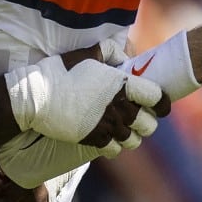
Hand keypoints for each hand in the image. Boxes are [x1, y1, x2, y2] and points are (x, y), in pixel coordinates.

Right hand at [6, 42, 168, 156]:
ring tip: (125, 128)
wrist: (38, 96)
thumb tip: (124, 57)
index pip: (157, 98)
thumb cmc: (61, 71)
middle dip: (147, 121)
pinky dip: (116, 145)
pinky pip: (116, 150)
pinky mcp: (94, 139)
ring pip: (134, 140)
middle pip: (149, 124)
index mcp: (122, 84)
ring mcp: (107, 126)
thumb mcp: (87, 53)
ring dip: (132, 135)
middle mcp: (119, 108)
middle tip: (139, 116)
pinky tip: (109, 136)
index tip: (161, 105)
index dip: (163, 103)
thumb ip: (110, 51)